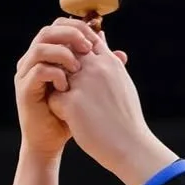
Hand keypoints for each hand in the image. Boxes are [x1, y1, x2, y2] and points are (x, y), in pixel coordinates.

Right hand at [14, 19, 102, 159]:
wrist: (51, 142)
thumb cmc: (71, 115)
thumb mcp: (89, 89)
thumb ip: (99, 69)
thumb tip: (120, 53)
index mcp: (48, 55)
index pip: (58, 26)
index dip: (76, 27)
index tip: (96, 38)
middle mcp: (33, 60)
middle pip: (48, 31)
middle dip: (70, 35)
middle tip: (88, 48)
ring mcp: (26, 74)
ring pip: (41, 48)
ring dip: (63, 54)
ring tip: (78, 68)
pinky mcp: (24, 89)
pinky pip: (38, 71)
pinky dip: (55, 74)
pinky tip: (67, 86)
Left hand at [47, 32, 175, 184]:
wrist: (131, 146)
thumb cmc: (128, 119)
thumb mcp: (123, 82)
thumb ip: (111, 60)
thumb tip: (103, 38)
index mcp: (109, 62)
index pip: (85, 38)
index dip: (75, 49)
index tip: (75, 67)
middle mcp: (95, 69)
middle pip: (66, 53)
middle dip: (62, 68)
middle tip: (70, 90)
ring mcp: (83, 84)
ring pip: (56, 75)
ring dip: (59, 89)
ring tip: (71, 106)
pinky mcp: (72, 103)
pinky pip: (54, 99)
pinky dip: (58, 109)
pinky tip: (71, 120)